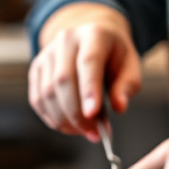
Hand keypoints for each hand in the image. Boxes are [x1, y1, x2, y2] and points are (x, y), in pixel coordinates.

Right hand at [28, 3, 141, 140]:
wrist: (93, 38)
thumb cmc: (114, 55)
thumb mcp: (130, 66)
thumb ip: (127, 86)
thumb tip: (119, 107)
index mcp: (94, 34)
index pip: (88, 62)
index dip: (89, 90)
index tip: (93, 116)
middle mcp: (66, 40)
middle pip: (63, 80)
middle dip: (77, 113)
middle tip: (93, 133)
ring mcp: (47, 53)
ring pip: (48, 92)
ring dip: (64, 119)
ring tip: (84, 131)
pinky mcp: (37, 68)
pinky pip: (37, 98)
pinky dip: (51, 118)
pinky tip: (68, 125)